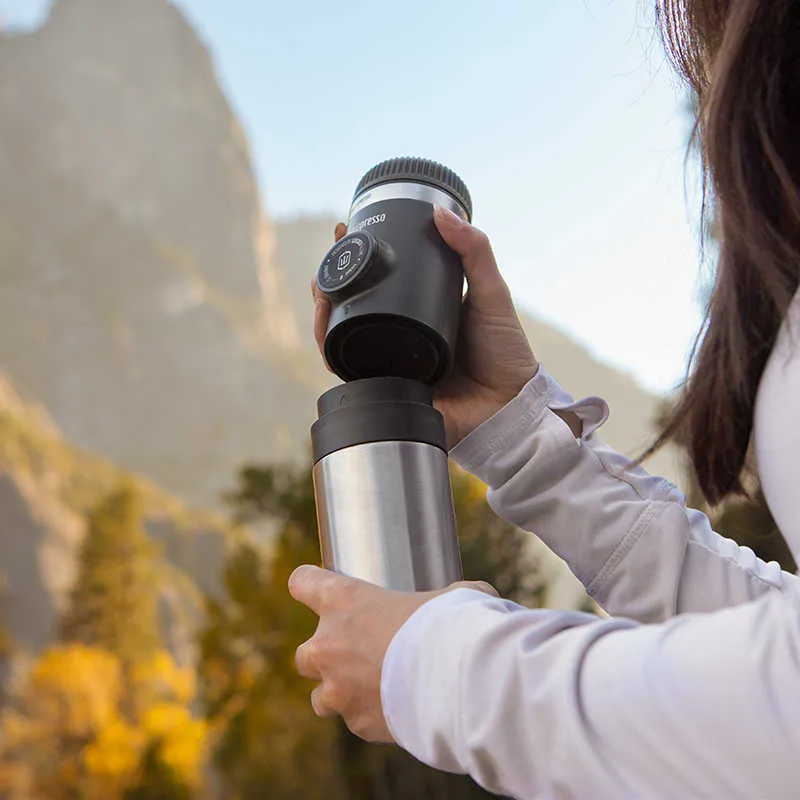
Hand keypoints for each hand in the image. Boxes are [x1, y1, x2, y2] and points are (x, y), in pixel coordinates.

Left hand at [288, 564, 497, 741]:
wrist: (458, 683)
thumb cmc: (451, 626)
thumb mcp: (451, 596)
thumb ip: (445, 596)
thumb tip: (475, 598)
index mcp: (343, 601)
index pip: (303, 582)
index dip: (308, 583)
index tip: (313, 586)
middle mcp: (329, 645)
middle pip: (303, 654)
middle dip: (325, 655)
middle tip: (355, 652)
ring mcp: (338, 689)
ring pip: (320, 697)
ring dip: (340, 693)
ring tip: (371, 690)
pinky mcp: (357, 724)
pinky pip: (356, 721)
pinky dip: (372, 717)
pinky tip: (398, 709)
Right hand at [312, 212, 538, 447]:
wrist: (507, 406)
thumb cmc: (505, 352)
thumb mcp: (491, 293)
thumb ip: (474, 251)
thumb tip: (442, 211)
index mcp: (420, 308)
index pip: (380, 277)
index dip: (356, 255)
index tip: (343, 231)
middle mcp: (400, 332)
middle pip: (352, 304)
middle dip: (329, 281)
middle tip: (327, 262)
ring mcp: (390, 361)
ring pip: (342, 334)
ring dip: (323, 313)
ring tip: (320, 294)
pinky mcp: (386, 388)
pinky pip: (349, 371)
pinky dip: (331, 352)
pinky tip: (325, 333)